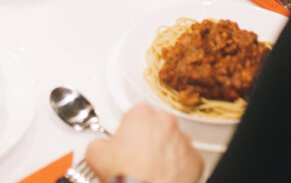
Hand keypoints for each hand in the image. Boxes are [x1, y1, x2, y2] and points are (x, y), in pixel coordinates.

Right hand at [85, 103, 202, 182]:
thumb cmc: (124, 174)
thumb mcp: (95, 153)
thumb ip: (99, 141)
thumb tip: (100, 145)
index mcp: (142, 114)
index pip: (136, 114)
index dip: (130, 128)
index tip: (126, 140)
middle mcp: (166, 123)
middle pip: (158, 126)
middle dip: (149, 138)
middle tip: (138, 156)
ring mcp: (183, 141)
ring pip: (174, 143)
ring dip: (165, 152)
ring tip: (151, 169)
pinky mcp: (195, 160)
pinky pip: (187, 161)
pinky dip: (178, 168)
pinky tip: (164, 176)